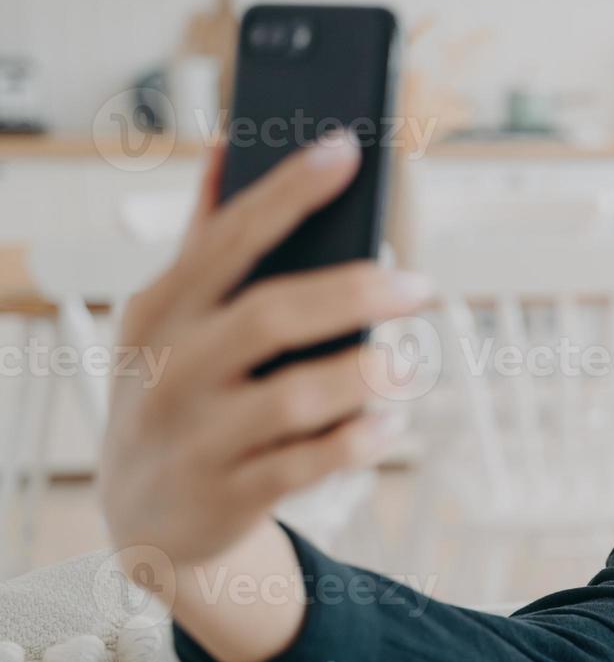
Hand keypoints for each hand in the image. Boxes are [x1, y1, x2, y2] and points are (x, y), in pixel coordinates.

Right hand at [99, 130, 433, 569]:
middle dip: (354, 294)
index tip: (347, 149)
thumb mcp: (169, 321)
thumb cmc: (177, 392)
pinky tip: (390, 425)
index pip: (229, 237)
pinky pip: (306, 466)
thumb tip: (225, 145)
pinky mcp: (228, 496)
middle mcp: (171, 370)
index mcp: (160, 310)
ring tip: (408, 367)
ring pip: (292, 398)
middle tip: (420, 286)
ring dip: (363, 377)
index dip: (288, 191)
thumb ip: (205, 241)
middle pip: (271, 316)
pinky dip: (356, 442)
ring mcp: (196, 437)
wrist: (145, 516)